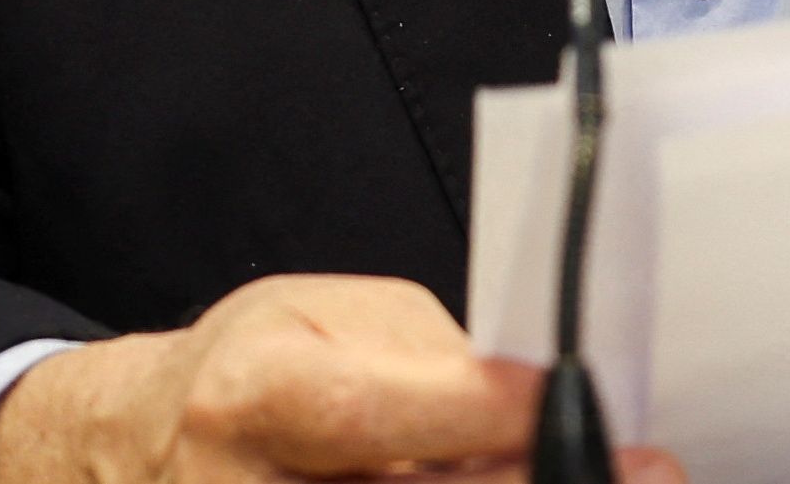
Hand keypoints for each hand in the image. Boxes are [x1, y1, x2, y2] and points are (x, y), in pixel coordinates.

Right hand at [0, 272, 684, 483]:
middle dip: (535, 482)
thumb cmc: (249, 373)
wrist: (141, 451)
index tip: (580, 398)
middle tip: (648, 470)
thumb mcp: (326, 321)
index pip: (373, 411)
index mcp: (253, 396)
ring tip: (612, 474)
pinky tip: (541, 482)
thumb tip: (538, 399)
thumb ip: (430, 363)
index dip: (488, 410)